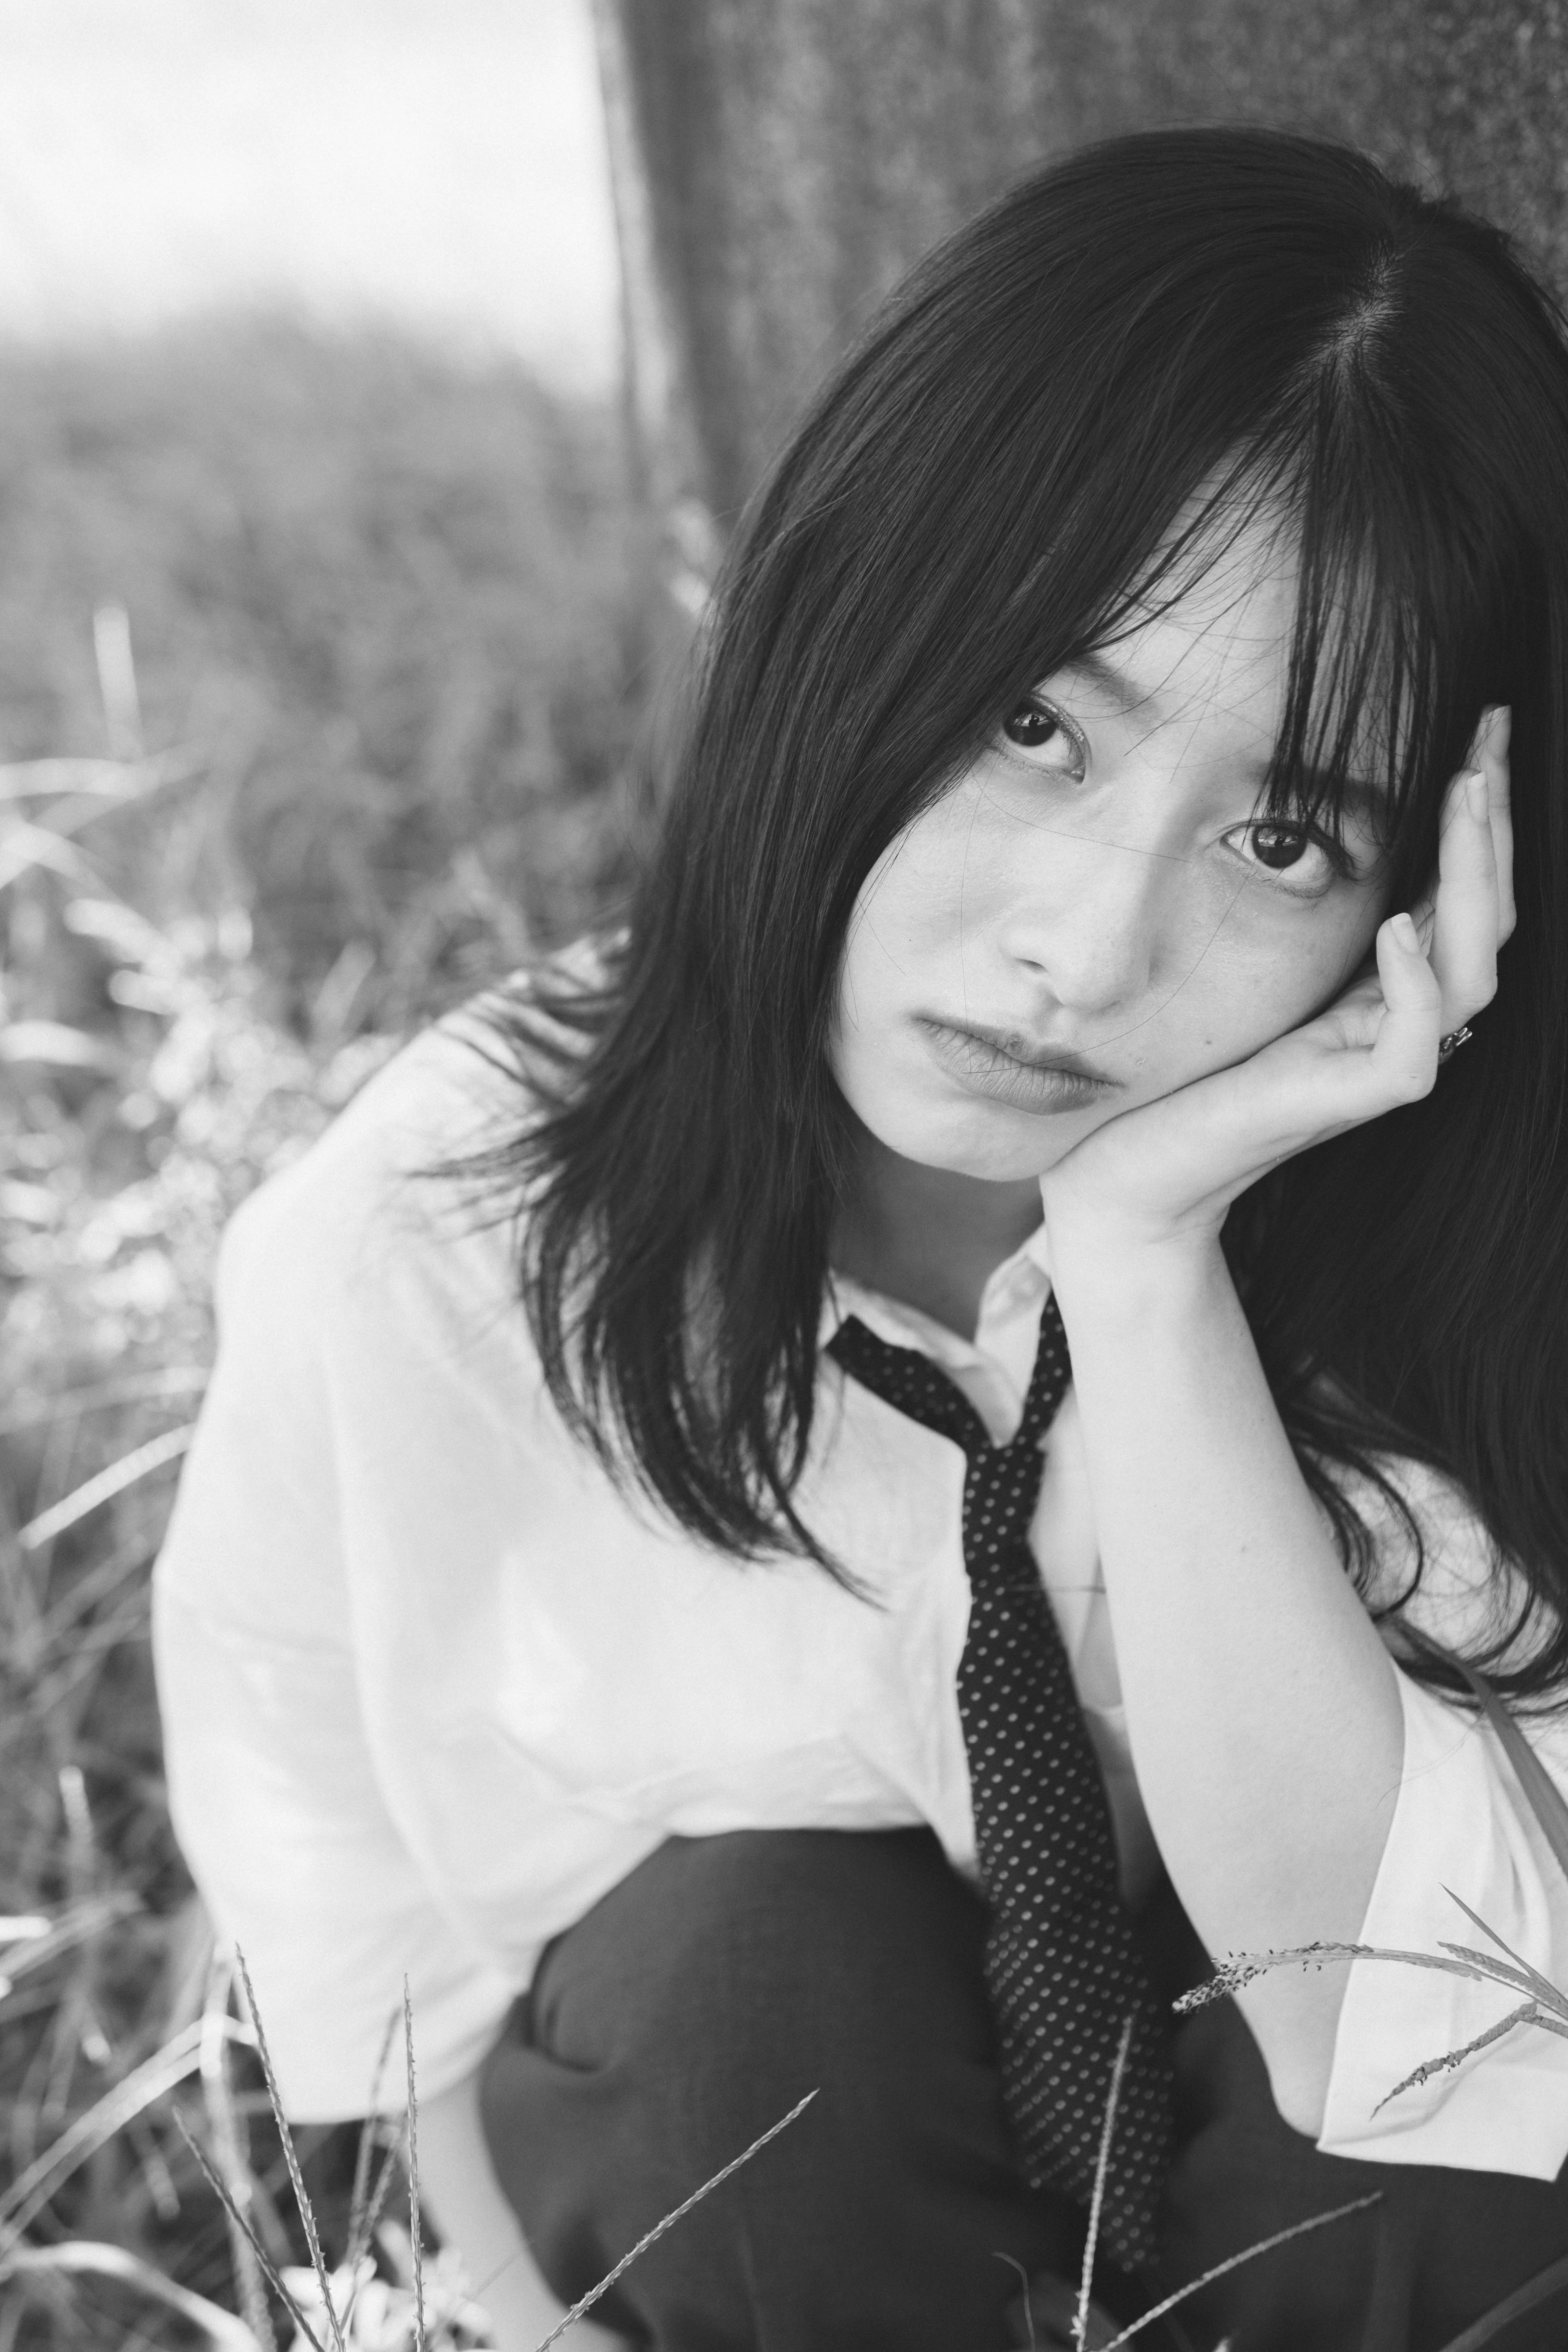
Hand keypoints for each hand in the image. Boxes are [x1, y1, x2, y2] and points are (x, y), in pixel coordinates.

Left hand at [1040, 707, 1514, 1260]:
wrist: (1130, 1163)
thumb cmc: (1182, 1061)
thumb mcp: (1252, 957)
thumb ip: (1301, 902)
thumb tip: (1319, 804)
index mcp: (1386, 981)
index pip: (1463, 888)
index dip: (1480, 809)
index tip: (1482, 722)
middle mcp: (1400, 1018)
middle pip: (1489, 917)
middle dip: (1494, 823)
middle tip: (1492, 732)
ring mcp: (1382, 1063)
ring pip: (1475, 972)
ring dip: (1475, 879)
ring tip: (1466, 793)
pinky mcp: (1351, 1105)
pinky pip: (1416, 1050)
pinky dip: (1414, 985)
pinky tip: (1397, 926)